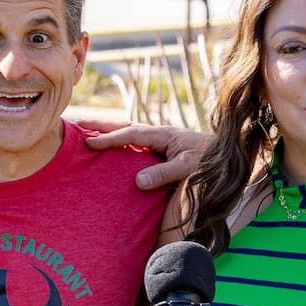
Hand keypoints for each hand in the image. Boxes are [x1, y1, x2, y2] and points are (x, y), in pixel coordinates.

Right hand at [83, 122, 209, 190]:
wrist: (231, 158)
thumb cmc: (211, 163)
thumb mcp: (189, 168)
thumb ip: (165, 173)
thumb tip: (137, 182)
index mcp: (164, 135)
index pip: (130, 133)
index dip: (109, 138)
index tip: (87, 142)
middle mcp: (159, 135)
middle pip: (124, 126)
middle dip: (99, 125)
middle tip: (74, 124)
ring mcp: (160, 142)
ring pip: (128, 133)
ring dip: (107, 132)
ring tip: (84, 133)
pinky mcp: (162, 152)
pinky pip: (135, 145)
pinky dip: (119, 144)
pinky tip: (109, 151)